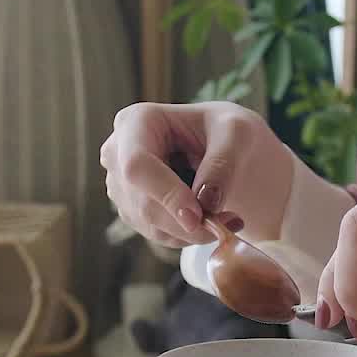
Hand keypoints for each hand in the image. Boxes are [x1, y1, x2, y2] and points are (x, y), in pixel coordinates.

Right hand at [100, 102, 294, 248]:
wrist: (227, 149)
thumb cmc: (228, 130)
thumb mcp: (237, 133)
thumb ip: (223, 163)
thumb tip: (205, 202)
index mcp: (136, 121)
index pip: (137, 165)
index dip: (166, 194)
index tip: (199, 217)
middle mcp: (118, 153)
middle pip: (143, 203)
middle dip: (188, 221)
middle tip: (230, 223)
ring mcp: (121, 184)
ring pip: (150, 224)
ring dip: (193, 231)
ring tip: (228, 218)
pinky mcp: (131, 209)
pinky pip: (157, 234)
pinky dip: (188, 234)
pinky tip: (210, 218)